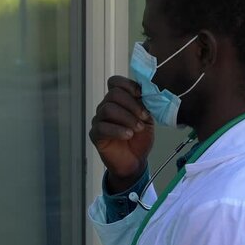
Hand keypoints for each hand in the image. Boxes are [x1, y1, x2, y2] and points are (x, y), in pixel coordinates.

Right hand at [89, 76, 153, 192]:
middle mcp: (106, 107)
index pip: (115, 82)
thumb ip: (146, 104)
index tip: (142, 95)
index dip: (128, 85)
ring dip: (127, 118)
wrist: (135, 161)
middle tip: (144, 117)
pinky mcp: (95, 135)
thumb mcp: (147, 119)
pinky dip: (118, 130)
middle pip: (113, 94)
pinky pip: (102, 127)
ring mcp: (99, 120)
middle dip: (132, 104)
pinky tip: (128, 135)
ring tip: (138, 128)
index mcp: (119, 100)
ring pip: (108, 109)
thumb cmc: (140, 139)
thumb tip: (149, 92)